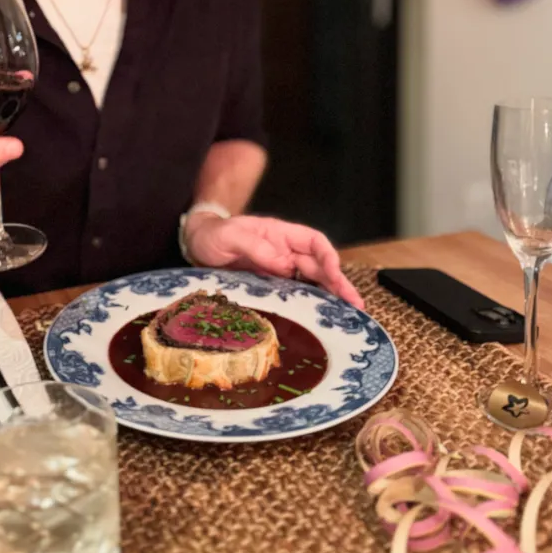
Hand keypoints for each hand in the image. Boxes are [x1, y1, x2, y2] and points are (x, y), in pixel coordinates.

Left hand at [184, 213, 364, 309]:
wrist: (196, 244)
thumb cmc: (213, 235)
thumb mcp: (230, 236)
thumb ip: (256, 248)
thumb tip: (284, 265)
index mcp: (280, 234)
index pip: (315, 242)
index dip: (328, 258)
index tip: (334, 276)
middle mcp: (285, 251)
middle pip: (319, 266)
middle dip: (338, 284)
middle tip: (356, 306)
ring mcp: (279, 269)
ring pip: (311, 282)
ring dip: (330, 297)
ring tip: (347, 316)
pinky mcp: (271, 285)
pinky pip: (295, 294)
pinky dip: (310, 304)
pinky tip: (320, 318)